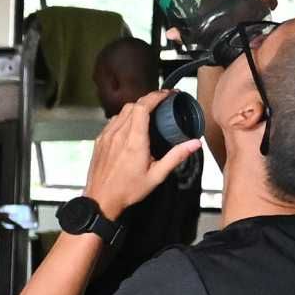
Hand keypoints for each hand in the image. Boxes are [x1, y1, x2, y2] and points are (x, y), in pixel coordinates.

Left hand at [84, 91, 198, 219]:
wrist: (100, 200)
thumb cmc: (127, 191)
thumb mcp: (156, 175)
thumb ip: (176, 157)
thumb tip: (194, 144)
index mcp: (134, 141)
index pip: (143, 107)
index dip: (155, 96)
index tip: (166, 94)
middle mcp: (118, 135)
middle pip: (133, 105)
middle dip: (148, 100)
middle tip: (161, 102)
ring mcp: (107, 136)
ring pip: (121, 112)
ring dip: (136, 108)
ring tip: (148, 113)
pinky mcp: (100, 141)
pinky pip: (112, 121)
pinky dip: (124, 118)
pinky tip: (131, 126)